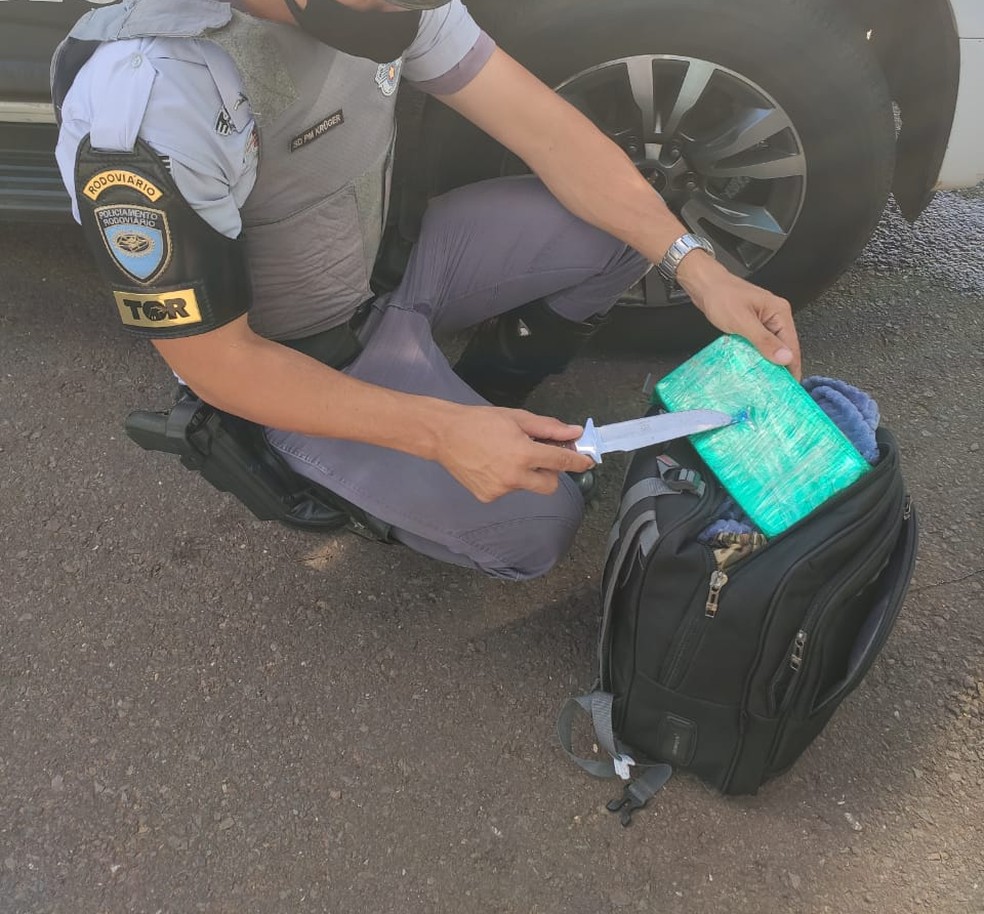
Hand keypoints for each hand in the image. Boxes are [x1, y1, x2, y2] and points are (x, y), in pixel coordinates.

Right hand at [434, 406, 595, 502]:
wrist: (444, 435)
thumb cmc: (480, 421)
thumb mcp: (517, 418)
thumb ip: (548, 428)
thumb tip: (573, 433)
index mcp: (524, 454)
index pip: (561, 462)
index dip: (578, 462)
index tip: (588, 462)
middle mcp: (514, 476)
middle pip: (550, 485)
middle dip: (551, 472)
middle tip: (538, 456)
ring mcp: (501, 490)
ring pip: (527, 486)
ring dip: (526, 474)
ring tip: (505, 456)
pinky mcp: (488, 497)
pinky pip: (509, 490)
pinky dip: (507, 479)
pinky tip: (492, 465)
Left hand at [677, 252, 801, 378]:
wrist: (704, 284)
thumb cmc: (722, 298)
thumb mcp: (743, 322)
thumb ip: (764, 340)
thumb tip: (785, 357)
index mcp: (780, 312)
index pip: (792, 344)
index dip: (792, 366)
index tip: (791, 387)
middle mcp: (776, 316)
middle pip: (784, 347)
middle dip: (781, 367)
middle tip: (777, 390)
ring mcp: (764, 320)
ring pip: (771, 347)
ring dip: (769, 363)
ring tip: (767, 384)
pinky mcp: (752, 324)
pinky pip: (760, 344)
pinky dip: (758, 356)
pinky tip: (754, 368)